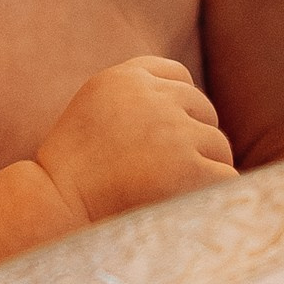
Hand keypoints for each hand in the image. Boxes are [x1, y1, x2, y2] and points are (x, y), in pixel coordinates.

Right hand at [34, 55, 234, 224]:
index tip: (162, 137)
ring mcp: (174, 132)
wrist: (57, 208)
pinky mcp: (189, 168)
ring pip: (218, 145)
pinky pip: (226, 177)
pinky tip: (186, 206)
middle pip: (203, 110)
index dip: (177, 106)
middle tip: (163, 173)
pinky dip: (214, 193)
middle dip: (193, 139)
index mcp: (126, 78)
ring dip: (204, 168)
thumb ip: (135, 98)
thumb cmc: (73, 170)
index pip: (178, 76)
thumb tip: (191, 105)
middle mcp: (153, 98)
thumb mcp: (96, 111)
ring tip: (166, 193)